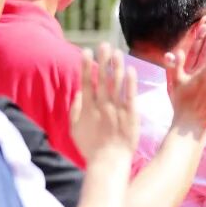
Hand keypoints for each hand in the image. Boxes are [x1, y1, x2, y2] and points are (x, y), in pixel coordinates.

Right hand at [70, 43, 138, 161]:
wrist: (108, 162)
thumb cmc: (91, 148)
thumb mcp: (75, 129)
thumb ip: (75, 110)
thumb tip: (78, 93)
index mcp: (87, 108)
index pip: (87, 81)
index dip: (86, 65)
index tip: (86, 51)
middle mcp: (101, 106)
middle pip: (102, 78)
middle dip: (102, 60)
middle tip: (104, 44)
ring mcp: (116, 110)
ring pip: (116, 83)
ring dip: (116, 66)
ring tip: (117, 52)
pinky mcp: (130, 115)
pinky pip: (130, 95)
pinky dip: (130, 82)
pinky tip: (130, 69)